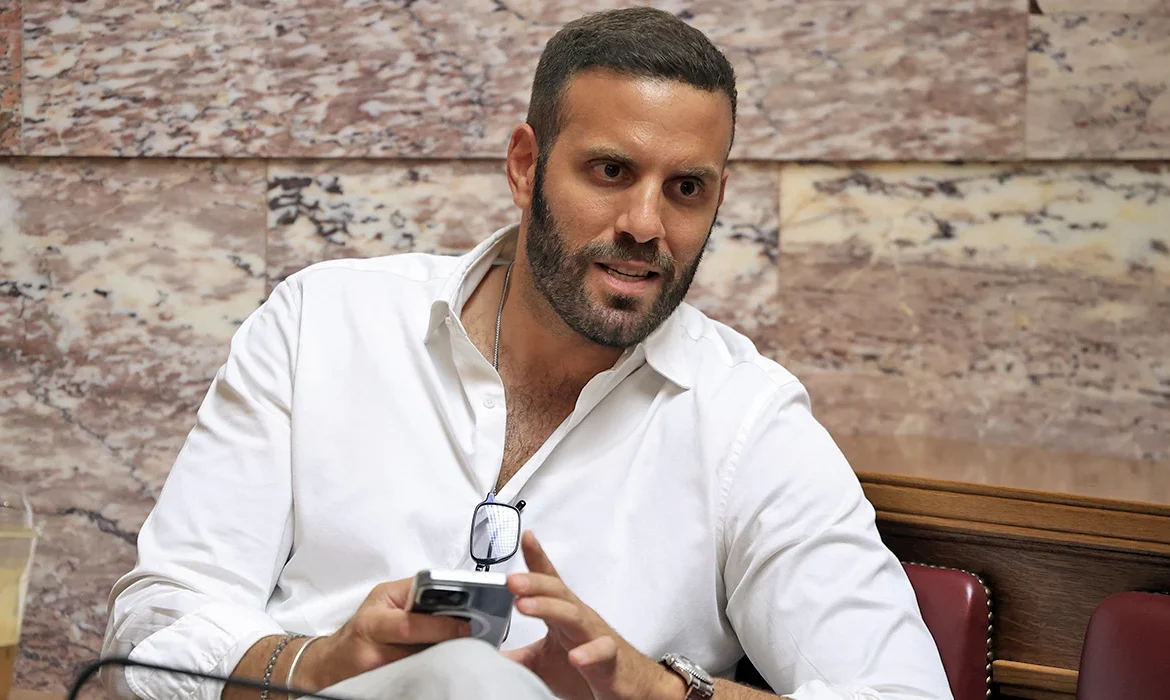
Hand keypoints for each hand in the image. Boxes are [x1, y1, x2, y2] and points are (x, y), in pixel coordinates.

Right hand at [297, 578, 471, 690]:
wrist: (331, 663)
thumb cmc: (360, 628)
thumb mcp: (381, 599)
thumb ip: (413, 592)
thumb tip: (450, 591)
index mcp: (373, 622)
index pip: (411, 625)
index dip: (442, 626)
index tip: (467, 624)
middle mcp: (373, 651)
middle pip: (420, 651)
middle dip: (448, 643)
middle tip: (472, 639)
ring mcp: (378, 675)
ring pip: (420, 667)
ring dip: (443, 658)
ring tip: (461, 650)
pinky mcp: (382, 688)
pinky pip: (414, 678)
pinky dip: (431, 670)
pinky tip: (443, 664)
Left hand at [504, 531, 685, 699]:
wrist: (631, 688)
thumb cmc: (589, 668)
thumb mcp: (543, 662)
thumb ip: (515, 656)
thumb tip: (481, 654)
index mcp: (562, 615)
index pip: (549, 581)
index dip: (537, 559)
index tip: (525, 536)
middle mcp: (579, 619)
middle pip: (557, 593)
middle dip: (534, 583)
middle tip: (510, 580)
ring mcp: (595, 636)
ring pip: (574, 615)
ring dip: (549, 608)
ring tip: (525, 605)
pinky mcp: (610, 660)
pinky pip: (602, 652)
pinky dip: (589, 652)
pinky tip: (575, 656)